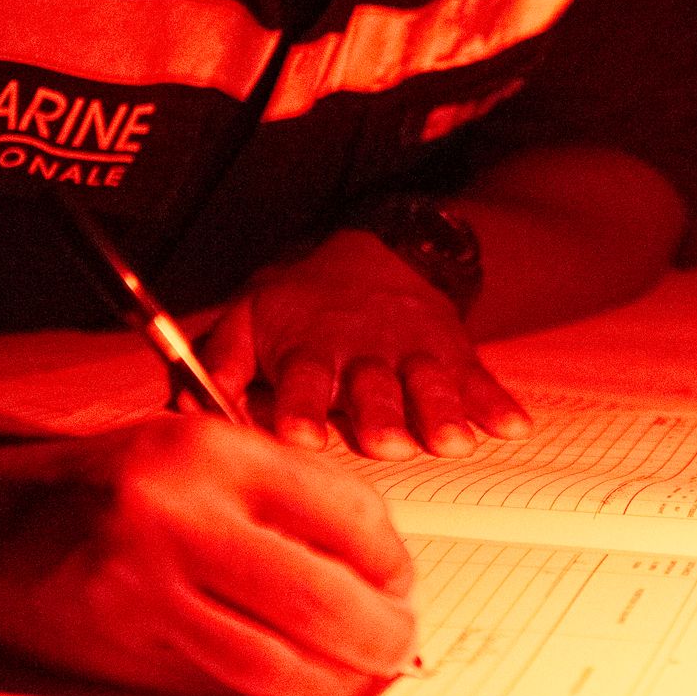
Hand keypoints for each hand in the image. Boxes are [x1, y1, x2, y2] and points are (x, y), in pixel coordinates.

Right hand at [0, 417, 416, 695]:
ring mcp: (148, 589)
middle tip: (397, 646)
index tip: (399, 582)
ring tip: (356, 676)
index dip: (392, 560)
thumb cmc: (92, 484)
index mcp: (209, 451)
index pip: (346, 512)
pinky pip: (224, 685)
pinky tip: (293, 684)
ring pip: (281, 663)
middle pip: (326, 599)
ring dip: (336, 681)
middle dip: (382, 636)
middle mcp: (180, 515)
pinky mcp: (124, 649)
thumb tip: (373, 565)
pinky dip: (271, 691)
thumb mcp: (187, 449)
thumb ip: (275, 494)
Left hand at [201, 229, 533, 457]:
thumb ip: (220, 362)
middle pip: (373, 388)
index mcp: (311, 346)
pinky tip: (513, 426)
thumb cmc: (305, 304)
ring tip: (449, 442)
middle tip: (386, 443)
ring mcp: (414, 353)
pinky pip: (480, 380)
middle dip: (379, 415)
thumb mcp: (250, 318)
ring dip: (440, 413)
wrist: (379, 252)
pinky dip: (497, 404)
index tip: (301, 434)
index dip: (304, 407)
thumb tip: (183, 403)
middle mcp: (364, 352)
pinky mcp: (455, 355)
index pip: (306, 379)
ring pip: (428, 384)